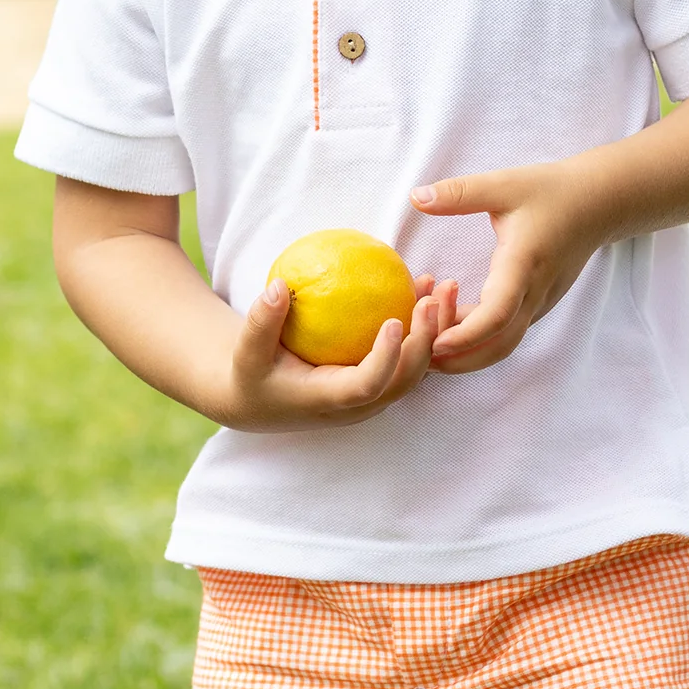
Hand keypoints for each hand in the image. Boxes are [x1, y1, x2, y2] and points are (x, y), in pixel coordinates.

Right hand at [223, 273, 454, 429]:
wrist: (261, 398)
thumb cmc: (252, 374)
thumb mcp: (246, 352)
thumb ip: (261, 322)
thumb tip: (280, 287)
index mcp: (330, 401)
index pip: (367, 386)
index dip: (385, 358)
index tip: (395, 321)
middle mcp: (360, 404)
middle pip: (406, 379)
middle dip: (426, 341)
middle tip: (431, 299)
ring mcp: (374, 394)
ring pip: (417, 368)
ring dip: (435, 330)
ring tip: (442, 287)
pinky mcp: (380, 379)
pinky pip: (410, 352)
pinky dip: (423, 324)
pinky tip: (423, 285)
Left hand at [411, 166, 597, 373]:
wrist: (597, 204)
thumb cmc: (551, 192)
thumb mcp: (503, 184)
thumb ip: (459, 193)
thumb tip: (415, 197)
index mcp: (523, 264)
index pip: (497, 315)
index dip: (465, 334)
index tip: (434, 342)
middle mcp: (533, 292)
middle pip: (499, 346)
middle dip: (459, 360)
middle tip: (419, 356)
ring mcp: (538, 302)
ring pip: (503, 343)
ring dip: (466, 351)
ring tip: (426, 342)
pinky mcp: (536, 303)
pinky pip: (507, 331)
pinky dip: (478, 337)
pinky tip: (448, 323)